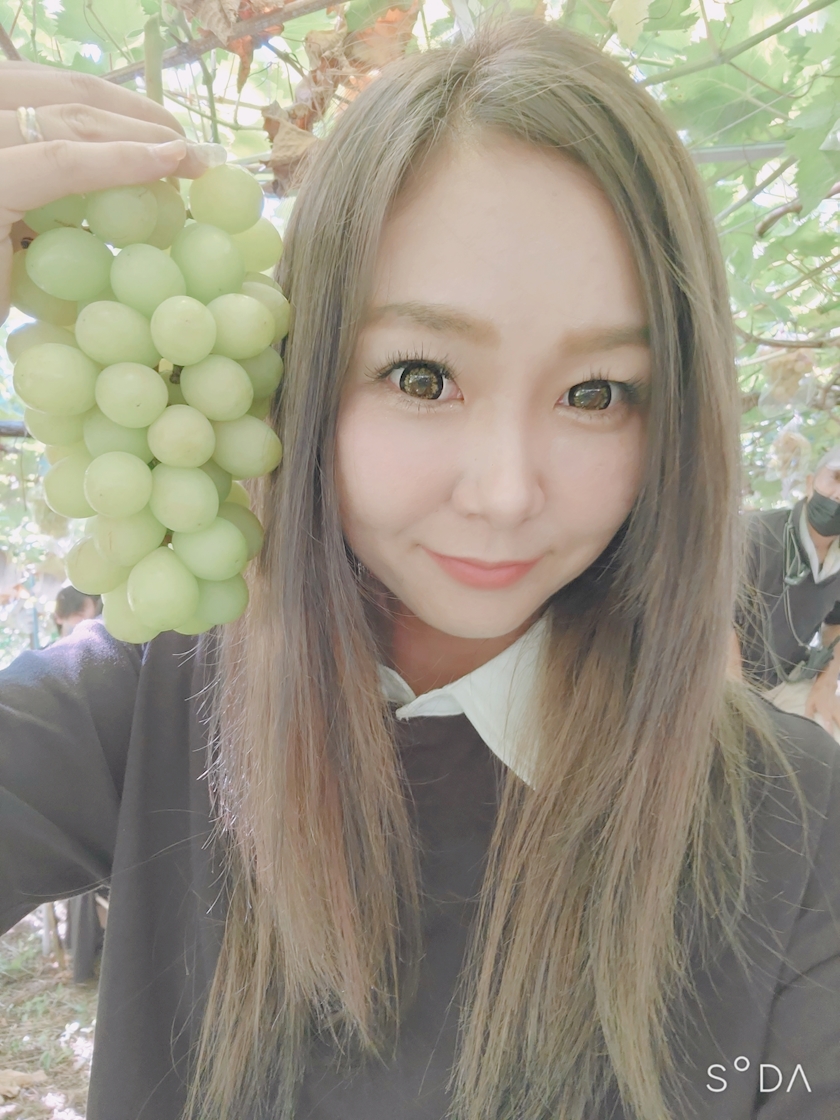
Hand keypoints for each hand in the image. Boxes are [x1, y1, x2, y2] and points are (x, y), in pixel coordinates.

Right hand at [0, 60, 223, 323]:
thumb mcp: (16, 236)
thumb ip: (50, 203)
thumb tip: (123, 192)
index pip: (36, 93)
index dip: (103, 105)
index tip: (162, 129)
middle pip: (52, 91)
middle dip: (130, 112)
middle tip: (191, 145)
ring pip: (62, 116)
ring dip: (138, 130)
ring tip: (192, 156)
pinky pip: (61, 164)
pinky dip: (120, 160)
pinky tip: (168, 162)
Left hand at [804, 671, 839, 734]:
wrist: (827, 683)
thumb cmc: (817, 694)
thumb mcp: (809, 702)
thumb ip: (809, 713)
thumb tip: (807, 723)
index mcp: (826, 710)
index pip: (828, 723)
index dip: (830, 732)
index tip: (830, 740)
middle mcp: (835, 711)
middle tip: (837, 742)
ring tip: (839, 739)